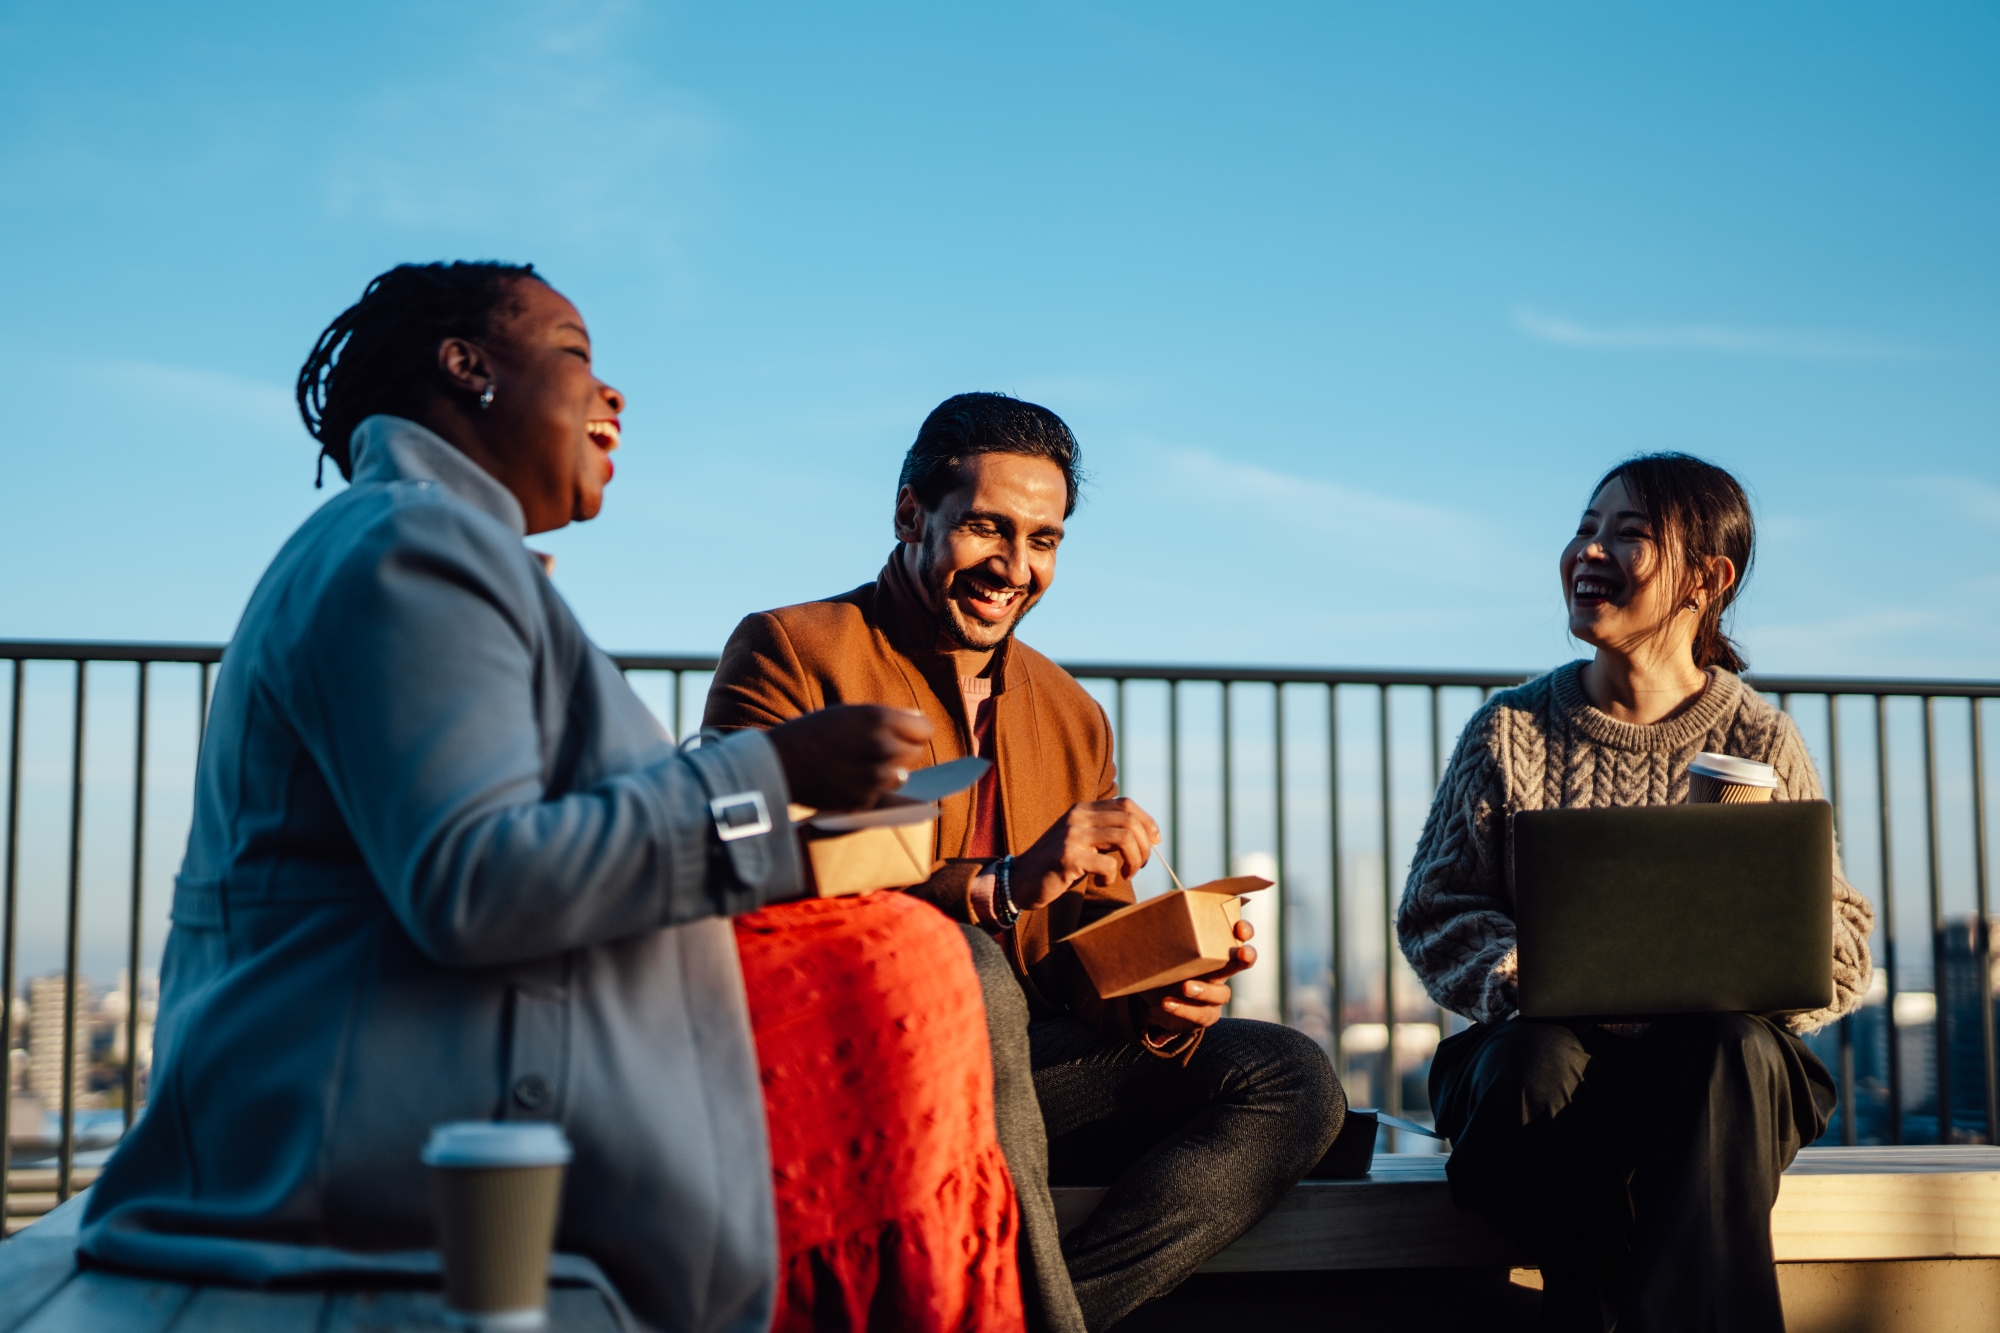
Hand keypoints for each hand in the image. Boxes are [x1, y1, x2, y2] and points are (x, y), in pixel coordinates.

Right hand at [767, 706, 931, 810]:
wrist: (778, 764)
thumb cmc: (810, 733)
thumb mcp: (848, 713)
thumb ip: (884, 717)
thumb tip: (917, 718)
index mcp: (879, 719)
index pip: (924, 729)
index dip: (912, 732)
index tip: (902, 735)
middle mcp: (883, 747)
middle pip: (915, 752)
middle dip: (900, 751)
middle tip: (872, 749)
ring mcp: (876, 776)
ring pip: (901, 776)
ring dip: (887, 773)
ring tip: (859, 766)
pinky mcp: (866, 800)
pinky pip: (880, 795)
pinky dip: (869, 790)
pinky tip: (846, 781)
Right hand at [1009, 798, 1161, 910]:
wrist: (1020, 880)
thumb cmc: (1057, 864)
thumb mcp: (1080, 840)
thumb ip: (1104, 832)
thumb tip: (1146, 836)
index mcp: (1082, 810)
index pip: (1126, 805)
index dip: (1147, 822)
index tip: (1155, 841)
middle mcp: (1077, 817)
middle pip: (1129, 821)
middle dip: (1144, 846)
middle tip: (1139, 866)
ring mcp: (1072, 836)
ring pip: (1124, 838)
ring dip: (1134, 860)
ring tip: (1127, 874)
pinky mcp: (1067, 857)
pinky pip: (1107, 864)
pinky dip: (1111, 876)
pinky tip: (1100, 881)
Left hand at [1134, 921, 1256, 1036]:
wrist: (1152, 1003)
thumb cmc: (1160, 968)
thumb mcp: (1158, 949)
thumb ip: (1157, 932)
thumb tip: (1142, 909)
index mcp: (1211, 949)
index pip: (1235, 936)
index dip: (1243, 931)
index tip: (1239, 927)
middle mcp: (1219, 971)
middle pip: (1243, 962)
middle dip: (1246, 956)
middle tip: (1242, 953)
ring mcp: (1214, 996)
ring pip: (1222, 993)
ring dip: (1205, 989)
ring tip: (1185, 987)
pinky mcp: (1204, 1016)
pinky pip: (1199, 1014)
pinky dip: (1183, 1009)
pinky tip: (1167, 1003)